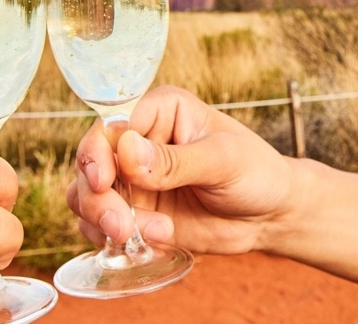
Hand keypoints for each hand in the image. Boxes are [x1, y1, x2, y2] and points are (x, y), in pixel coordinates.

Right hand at [68, 86, 294, 253]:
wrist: (271, 216)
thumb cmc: (256, 173)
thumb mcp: (223, 160)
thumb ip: (175, 159)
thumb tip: (127, 151)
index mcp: (159, 111)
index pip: (111, 124)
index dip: (97, 152)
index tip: (104, 182)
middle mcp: (136, 141)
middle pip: (90, 162)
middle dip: (97, 198)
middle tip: (121, 226)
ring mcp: (131, 179)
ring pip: (86, 195)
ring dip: (101, 221)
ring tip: (139, 238)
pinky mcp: (133, 212)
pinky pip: (99, 226)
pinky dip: (111, 240)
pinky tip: (145, 246)